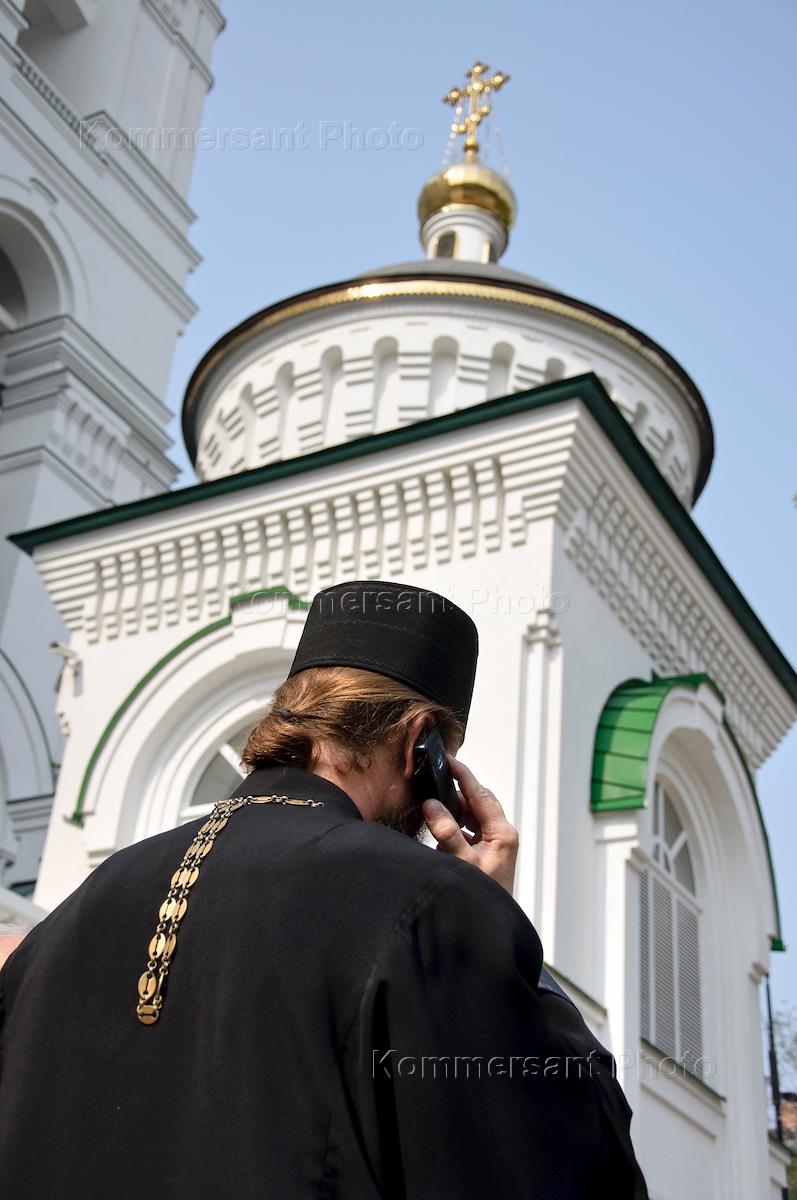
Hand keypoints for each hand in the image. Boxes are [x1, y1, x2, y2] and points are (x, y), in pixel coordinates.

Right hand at [422, 757, 518, 894]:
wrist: (489, 931)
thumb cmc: (481, 899)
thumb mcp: (461, 863)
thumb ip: (446, 832)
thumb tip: (431, 805)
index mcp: (502, 833)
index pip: (479, 794)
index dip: (462, 775)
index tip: (447, 759)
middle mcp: (501, 836)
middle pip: (475, 803)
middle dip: (452, 797)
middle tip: (431, 792)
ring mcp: (495, 845)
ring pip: (470, 818)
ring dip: (451, 816)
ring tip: (433, 819)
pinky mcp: (486, 855)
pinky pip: (467, 833)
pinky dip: (453, 832)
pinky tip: (440, 840)